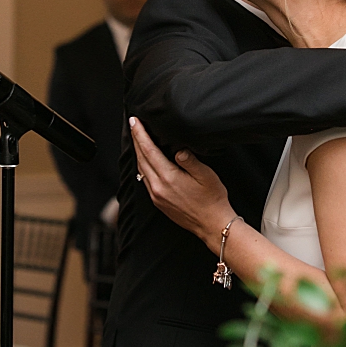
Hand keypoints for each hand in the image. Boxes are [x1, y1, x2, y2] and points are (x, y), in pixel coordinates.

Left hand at [129, 117, 233, 242]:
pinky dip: (143, 166)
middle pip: (141, 158)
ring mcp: (156, 196)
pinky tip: (146, 161)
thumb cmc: (212, 200)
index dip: (140, 134)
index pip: (148, 150)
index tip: (134, 121)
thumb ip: (189, 160)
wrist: (212, 225)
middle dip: (136, 140)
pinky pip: (145, 179)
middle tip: (133, 125)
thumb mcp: (206, 175)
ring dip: (138, 153)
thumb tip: (178, 149)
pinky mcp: (158, 202)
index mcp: (168, 177)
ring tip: (138, 139)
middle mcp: (158, 187)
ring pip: (141, 169)